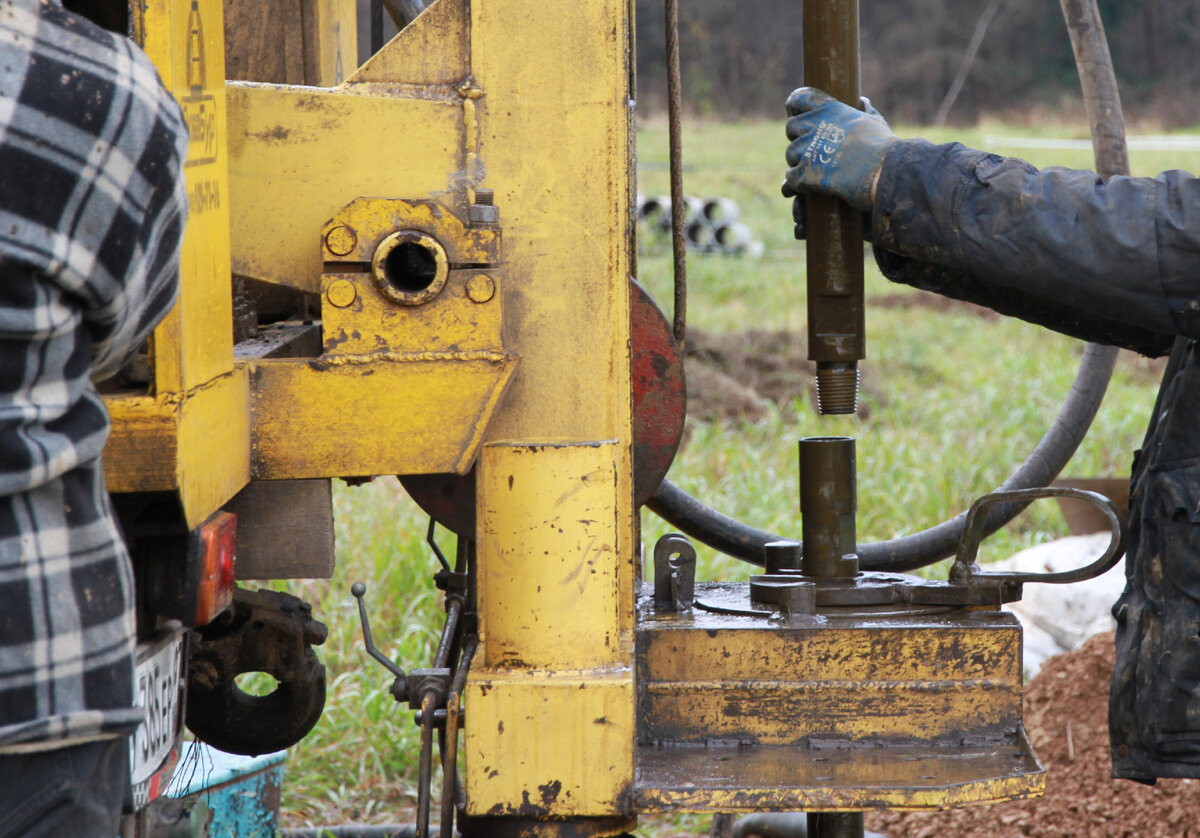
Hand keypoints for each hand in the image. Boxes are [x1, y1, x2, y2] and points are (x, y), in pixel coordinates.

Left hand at [783, 88, 895, 212]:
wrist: (885, 173)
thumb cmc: (884, 148)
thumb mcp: (876, 122)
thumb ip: (865, 111)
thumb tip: (863, 102)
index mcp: (830, 110)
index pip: (798, 99)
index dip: (795, 108)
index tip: (799, 116)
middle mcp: (815, 126)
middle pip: (791, 128)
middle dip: (799, 138)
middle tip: (814, 150)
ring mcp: (807, 150)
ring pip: (791, 154)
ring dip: (800, 162)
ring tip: (817, 170)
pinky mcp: (805, 174)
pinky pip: (790, 178)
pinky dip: (796, 184)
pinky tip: (807, 188)